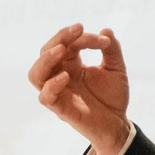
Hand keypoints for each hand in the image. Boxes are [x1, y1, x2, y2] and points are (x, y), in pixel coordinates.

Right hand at [28, 24, 129, 154]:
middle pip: (45, 53)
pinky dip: (52, 85)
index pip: (67, 43)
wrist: (118, 124)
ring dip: (46, 59)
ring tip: (62, 49)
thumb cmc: (112, 97)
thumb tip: (106, 30)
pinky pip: (46, 97)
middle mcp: (59, 76)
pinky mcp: (61, 109)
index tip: (104, 41)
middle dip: (59, 38)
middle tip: (77, 29)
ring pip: (36, 74)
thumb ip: (112, 50)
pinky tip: (66, 76)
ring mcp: (58, 93)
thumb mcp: (116, 69)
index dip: (82, 37)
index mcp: (70, 64)